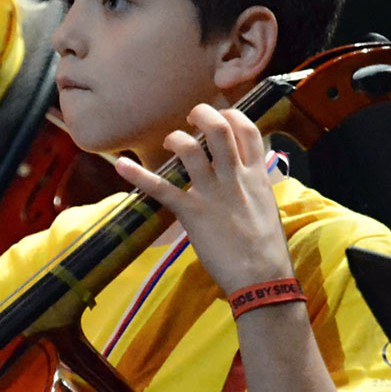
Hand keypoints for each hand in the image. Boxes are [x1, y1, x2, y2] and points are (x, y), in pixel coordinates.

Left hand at [114, 104, 294, 293]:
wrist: (262, 277)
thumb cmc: (267, 249)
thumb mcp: (267, 208)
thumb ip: (254, 188)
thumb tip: (246, 179)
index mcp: (256, 176)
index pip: (248, 130)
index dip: (233, 116)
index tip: (221, 115)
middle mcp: (234, 177)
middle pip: (218, 128)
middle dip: (202, 114)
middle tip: (192, 116)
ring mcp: (211, 193)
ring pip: (189, 149)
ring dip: (176, 139)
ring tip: (171, 142)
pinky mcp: (191, 212)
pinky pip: (161, 187)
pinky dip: (139, 175)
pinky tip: (122, 165)